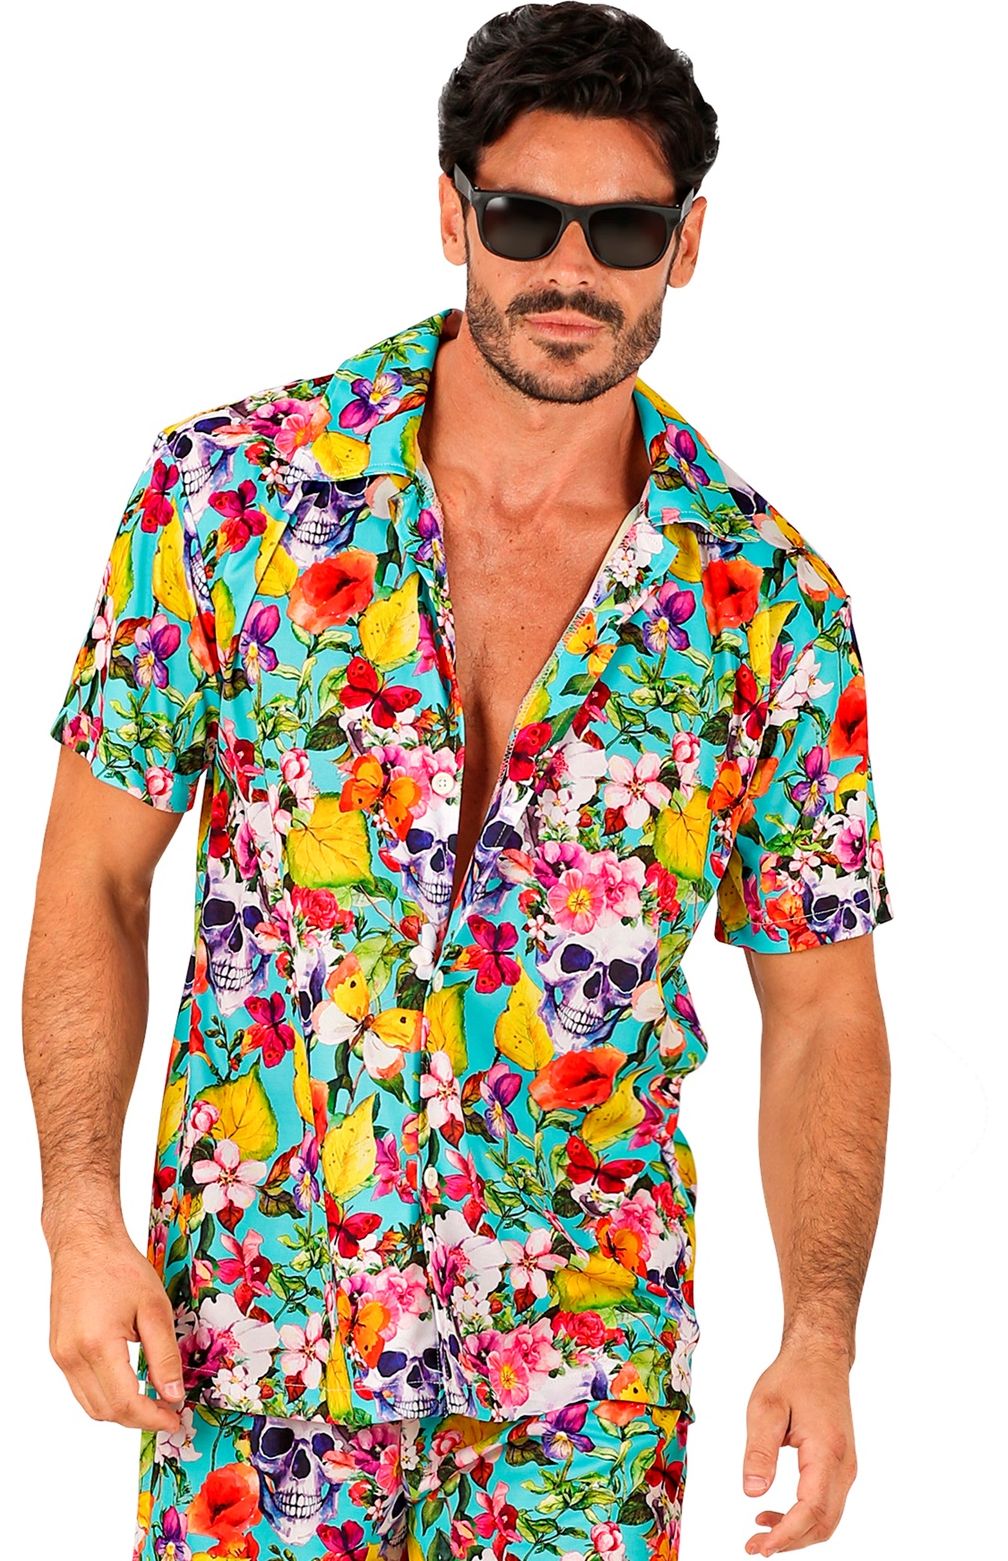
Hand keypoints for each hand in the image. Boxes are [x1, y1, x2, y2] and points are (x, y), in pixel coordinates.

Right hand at [46, 1216, 185, 1431]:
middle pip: (106, 1411)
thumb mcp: (154, 1308)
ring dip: (121, 1411)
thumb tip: (173, 1393)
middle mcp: (72, 1356)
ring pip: (91, 1405)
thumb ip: (165, 1355)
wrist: (86, 1243)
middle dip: (139, 1419)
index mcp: (97, 1345)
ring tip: (152, 1401)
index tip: (174, 1418)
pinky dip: (106, 1396)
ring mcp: (61, 1356)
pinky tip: (129, 1384)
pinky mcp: (59, 1351)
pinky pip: (81, 1388)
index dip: (153, 1418)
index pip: (125, 1403)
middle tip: (168, 1411)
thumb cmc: (119, 1267)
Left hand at [741, 1338, 857, 1554]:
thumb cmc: (793, 1377)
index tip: (760, 1546)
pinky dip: (803, 1519)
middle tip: (754, 1547)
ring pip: (827, 1519)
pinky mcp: (840, 1467)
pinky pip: (826, 1504)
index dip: (787, 1534)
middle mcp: (844, 1465)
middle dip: (790, 1542)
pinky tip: (775, 1514)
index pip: (812, 1509)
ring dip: (796, 1533)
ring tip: (760, 1534)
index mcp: (827, 1451)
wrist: (820, 1357)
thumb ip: (759, 1451)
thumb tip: (751, 1493)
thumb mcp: (765, 1407)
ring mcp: (845, 1468)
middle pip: (823, 1523)